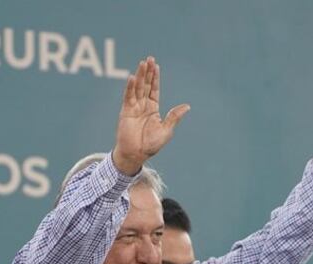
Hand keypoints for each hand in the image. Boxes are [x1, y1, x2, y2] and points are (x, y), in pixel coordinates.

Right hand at [111, 57, 189, 174]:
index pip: (154, 89)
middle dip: (148, 72)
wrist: (136, 154)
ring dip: (140, 75)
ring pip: (137, 88)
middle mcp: (143, 105)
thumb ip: (174, 116)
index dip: (155, 77)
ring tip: (142, 63)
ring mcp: (134, 107)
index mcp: (153, 108)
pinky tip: (133, 78)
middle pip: (146, 85)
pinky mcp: (126, 111)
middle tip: (149, 58)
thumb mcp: (166, 130)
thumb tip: (187, 106)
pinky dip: (130, 87)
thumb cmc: (151, 145)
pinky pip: (128, 97)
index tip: (156, 65)